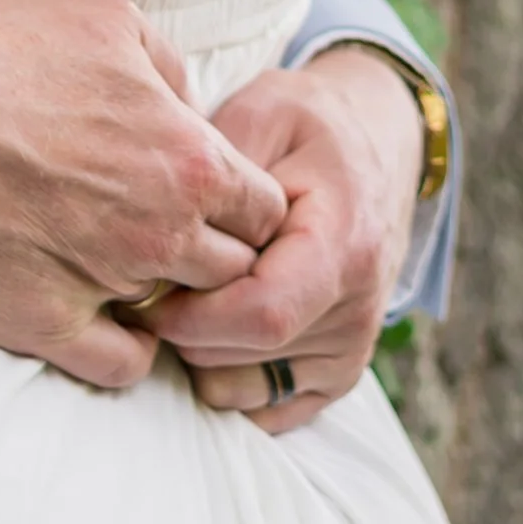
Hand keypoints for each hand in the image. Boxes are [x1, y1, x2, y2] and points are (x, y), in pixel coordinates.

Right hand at [0, 0, 290, 392]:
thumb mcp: (102, 13)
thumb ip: (168, 63)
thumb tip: (188, 105)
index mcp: (189, 158)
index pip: (269, 209)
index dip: (246, 201)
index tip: (210, 194)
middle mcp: (162, 232)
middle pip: (236, 269)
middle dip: (218, 252)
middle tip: (173, 232)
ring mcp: (107, 285)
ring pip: (182, 316)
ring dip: (169, 295)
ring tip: (132, 268)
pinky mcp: (47, 325)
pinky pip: (121, 366)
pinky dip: (126, 349)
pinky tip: (107, 319)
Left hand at [149, 48, 425, 434]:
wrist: (375, 145)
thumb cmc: (308, 126)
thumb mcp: (263, 113)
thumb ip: (220, 168)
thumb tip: (166, 221)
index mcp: (341, 246)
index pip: (263, 314)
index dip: (191, 314)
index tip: (147, 283)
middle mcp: (356, 309)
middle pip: (241, 355)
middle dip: (179, 328)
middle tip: (150, 281)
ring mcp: (351, 348)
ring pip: (241, 388)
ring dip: (195, 352)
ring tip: (187, 294)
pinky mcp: (337, 373)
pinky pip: (262, 410)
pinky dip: (222, 377)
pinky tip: (211, 326)